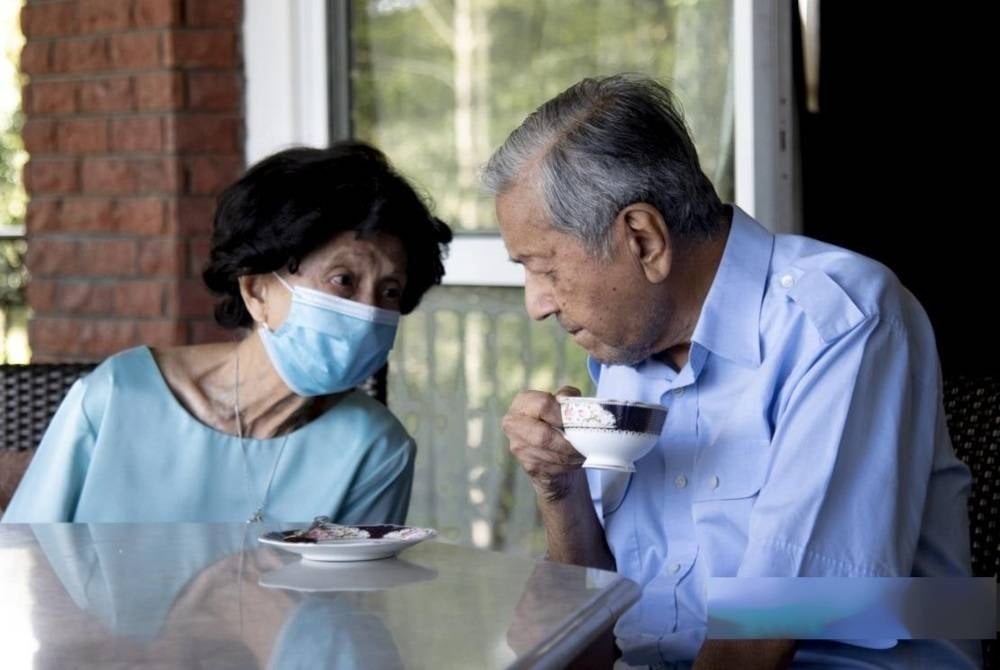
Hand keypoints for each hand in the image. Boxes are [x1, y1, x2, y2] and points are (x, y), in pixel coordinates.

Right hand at [501, 386, 584, 501]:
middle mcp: (513, 424)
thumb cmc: (558, 418)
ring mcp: (518, 447)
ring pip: (548, 455)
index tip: (576, 422)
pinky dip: (566, 466)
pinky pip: (550, 468)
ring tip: (582, 454)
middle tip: (583, 446)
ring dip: (570, 457)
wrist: (547, 444)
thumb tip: (563, 399)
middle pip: (543, 436)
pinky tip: (574, 462)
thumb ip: (567, 394)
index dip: (562, 415)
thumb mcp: (563, 402)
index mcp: (522, 403)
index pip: (542, 405)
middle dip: (567, 444)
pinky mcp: (527, 465)